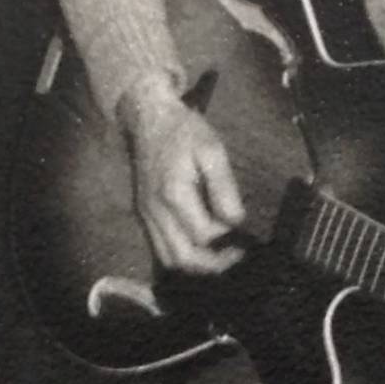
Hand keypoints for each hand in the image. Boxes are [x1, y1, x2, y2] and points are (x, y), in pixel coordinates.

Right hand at [119, 75, 245, 274]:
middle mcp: (156, 211)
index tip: (240, 223)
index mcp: (174, 195)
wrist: (149, 118)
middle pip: (183, 258)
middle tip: (237, 255)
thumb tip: (235, 220)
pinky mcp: (144, 214)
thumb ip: (224, 188)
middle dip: (213, 265)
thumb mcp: (212, 150)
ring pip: (169, 259)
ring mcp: (147, 215)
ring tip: (221, 257)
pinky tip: (201, 247)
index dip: (226, 234)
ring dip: (197, 266)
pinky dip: (182, 255)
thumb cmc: (184, 131)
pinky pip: (160, 247)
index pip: (204, 234)